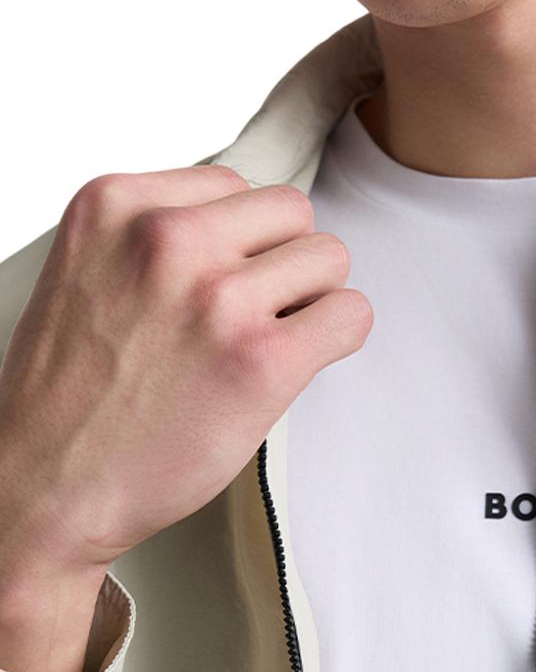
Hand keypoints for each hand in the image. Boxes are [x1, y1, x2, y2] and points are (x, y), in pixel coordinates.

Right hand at [0, 165, 372, 586]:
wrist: (47, 484)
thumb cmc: (71, 395)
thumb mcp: (91, 272)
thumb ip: (158, 238)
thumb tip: (246, 235)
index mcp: (116, 205)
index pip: (234, 186)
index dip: (242, 242)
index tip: (226, 281)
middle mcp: (167, 239)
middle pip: (292, 212)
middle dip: (284, 261)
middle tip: (258, 311)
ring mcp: (218, 297)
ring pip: (329, 258)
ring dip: (313, 299)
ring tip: (270, 339)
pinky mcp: (262, 359)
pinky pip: (351, 315)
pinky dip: (339, 337)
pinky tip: (300, 362)